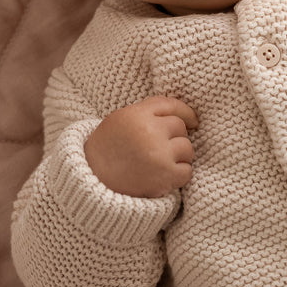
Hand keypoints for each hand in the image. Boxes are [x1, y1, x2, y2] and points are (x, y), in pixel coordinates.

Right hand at [84, 96, 198, 197]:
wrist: (92, 182)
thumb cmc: (109, 149)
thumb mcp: (120, 121)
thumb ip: (148, 113)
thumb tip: (186, 116)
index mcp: (136, 115)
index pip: (171, 105)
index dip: (186, 113)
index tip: (193, 121)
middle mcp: (149, 131)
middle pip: (180, 128)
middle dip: (174, 138)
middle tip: (157, 151)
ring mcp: (158, 153)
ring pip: (187, 149)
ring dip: (178, 158)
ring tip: (158, 164)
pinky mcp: (165, 175)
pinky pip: (187, 171)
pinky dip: (178, 175)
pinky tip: (162, 177)